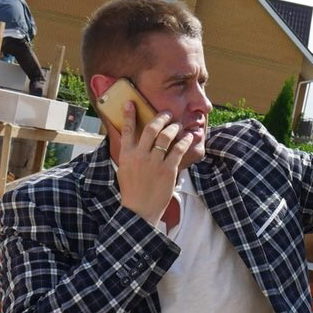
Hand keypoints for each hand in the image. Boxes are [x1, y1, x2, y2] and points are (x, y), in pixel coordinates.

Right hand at [116, 102, 192, 226]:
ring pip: (166, 137)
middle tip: (167, 114)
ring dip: (174, 127)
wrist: (139, 210)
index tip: (132, 103)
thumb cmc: (132, 190)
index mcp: (127, 155)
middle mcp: (140, 156)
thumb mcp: (124, 169)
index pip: (127, 130)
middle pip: (151, 129)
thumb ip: (129, 154)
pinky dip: (184, 141)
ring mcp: (154, 163)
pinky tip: (188, 137)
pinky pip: (178, 150)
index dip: (130, 115)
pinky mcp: (168, 170)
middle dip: (160, 118)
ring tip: (177, 125)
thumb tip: (131, 140)